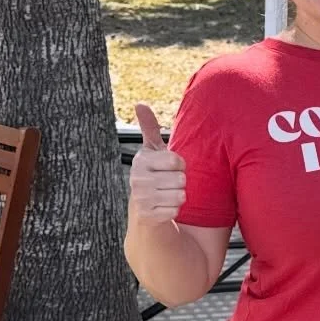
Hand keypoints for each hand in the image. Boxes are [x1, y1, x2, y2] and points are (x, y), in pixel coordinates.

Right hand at [129, 103, 185, 224]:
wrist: (144, 208)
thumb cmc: (154, 175)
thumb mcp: (152, 151)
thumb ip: (149, 128)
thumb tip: (140, 104)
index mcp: (141, 161)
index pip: (177, 160)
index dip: (180, 165)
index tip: (171, 168)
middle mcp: (138, 179)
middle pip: (181, 179)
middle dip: (180, 183)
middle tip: (168, 184)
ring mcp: (141, 198)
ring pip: (180, 196)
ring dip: (179, 197)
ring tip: (166, 195)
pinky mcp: (147, 216)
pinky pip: (175, 211)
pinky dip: (174, 210)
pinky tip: (164, 208)